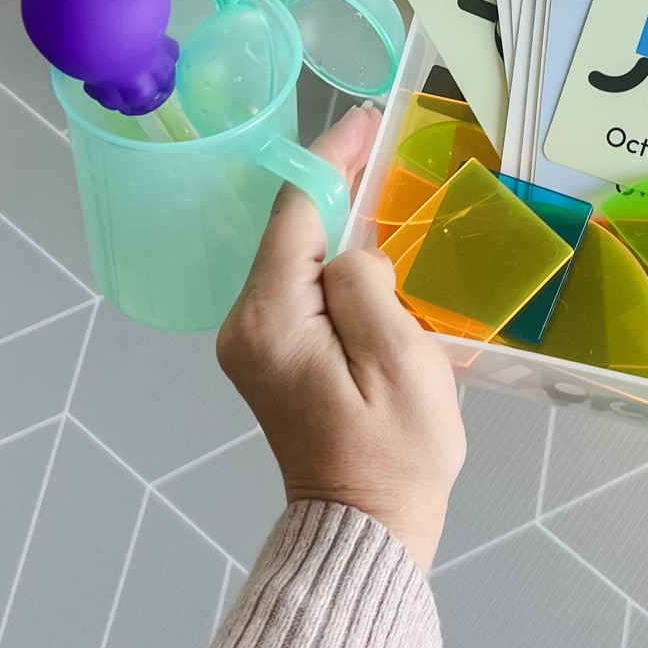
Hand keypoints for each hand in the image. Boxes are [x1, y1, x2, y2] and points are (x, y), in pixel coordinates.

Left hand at [217, 105, 465, 570]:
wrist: (366, 528)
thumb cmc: (395, 454)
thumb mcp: (400, 363)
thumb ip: (368, 286)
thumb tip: (354, 251)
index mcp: (272, 319)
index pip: (296, 212)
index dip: (333, 158)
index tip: (371, 119)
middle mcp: (246, 322)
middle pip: (289, 226)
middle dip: (335, 177)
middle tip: (387, 137)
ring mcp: (253, 339)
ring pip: (294, 251)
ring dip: (336, 213)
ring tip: (385, 173)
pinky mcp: (271, 352)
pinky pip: (298, 281)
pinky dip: (331, 250)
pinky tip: (369, 233)